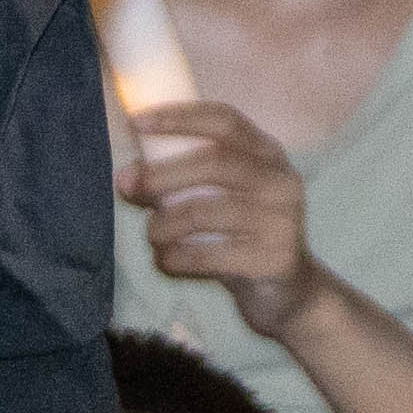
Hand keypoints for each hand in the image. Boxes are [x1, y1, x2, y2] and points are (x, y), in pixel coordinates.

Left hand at [124, 95, 324, 329]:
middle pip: (215, 162)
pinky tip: (165, 262)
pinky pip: (209, 255)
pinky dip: (175, 258)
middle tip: (131, 187)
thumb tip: (126, 179)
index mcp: (267, 155)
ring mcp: (282, 222)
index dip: (180, 118)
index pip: (225, 121)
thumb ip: (172, 184)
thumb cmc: (239, 236)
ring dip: (164, 224)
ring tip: (153, 236)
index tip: (138, 123)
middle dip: (163, 173)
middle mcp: (281, 181)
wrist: (286, 294)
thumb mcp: (213, 200)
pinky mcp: (273, 260)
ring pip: (205, 212)